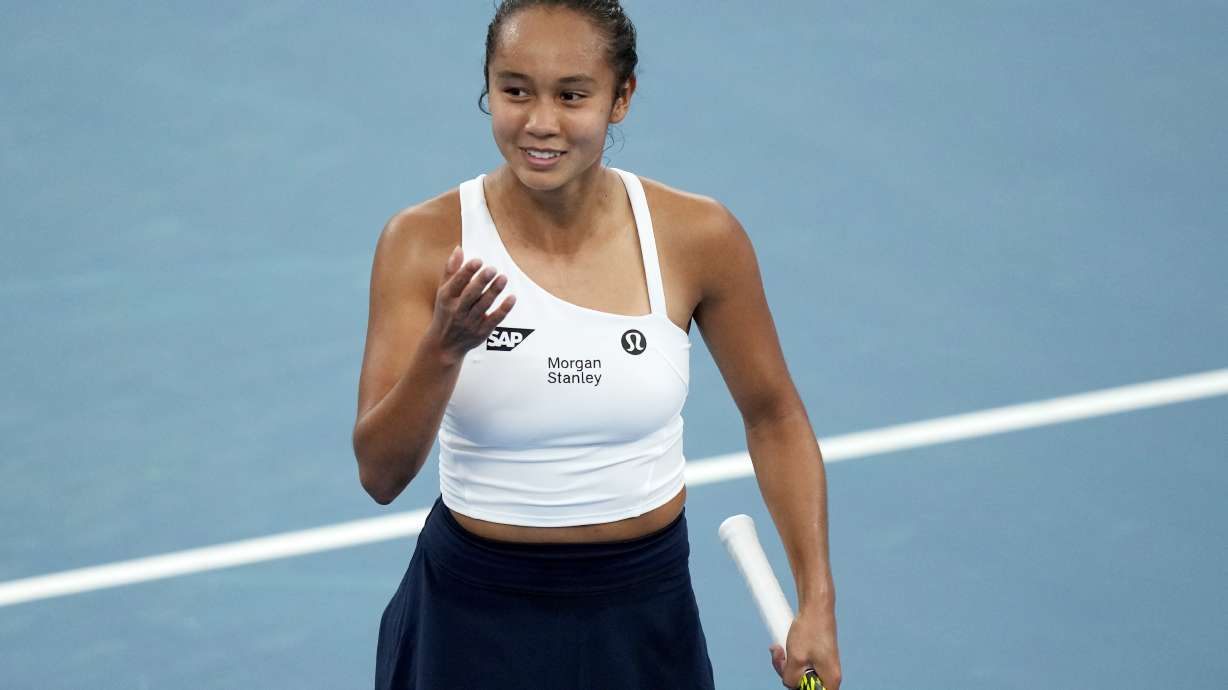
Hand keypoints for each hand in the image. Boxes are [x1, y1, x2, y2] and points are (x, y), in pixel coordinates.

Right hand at [428, 246, 514, 364]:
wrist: (444, 345)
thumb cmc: (445, 312)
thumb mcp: (443, 292)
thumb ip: (451, 270)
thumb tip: (459, 249)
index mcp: (446, 298)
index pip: (457, 283)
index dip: (467, 272)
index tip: (478, 260)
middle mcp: (457, 311)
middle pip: (470, 294)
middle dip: (481, 281)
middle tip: (492, 268)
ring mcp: (469, 322)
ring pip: (483, 306)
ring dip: (494, 292)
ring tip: (503, 278)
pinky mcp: (482, 332)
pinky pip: (494, 319)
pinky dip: (504, 309)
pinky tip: (512, 297)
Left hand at [769, 606, 840, 688]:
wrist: (815, 606)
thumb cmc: (810, 631)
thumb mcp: (795, 659)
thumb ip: (790, 678)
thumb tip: (788, 683)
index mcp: (830, 679)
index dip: (800, 689)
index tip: (789, 677)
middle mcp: (829, 674)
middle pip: (804, 685)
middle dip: (787, 673)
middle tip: (779, 656)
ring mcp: (823, 665)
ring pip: (799, 673)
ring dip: (785, 663)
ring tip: (778, 648)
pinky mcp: (817, 656)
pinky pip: (801, 663)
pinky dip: (789, 657)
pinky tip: (781, 647)